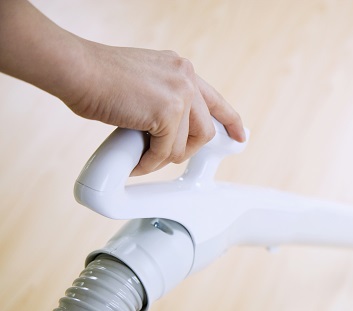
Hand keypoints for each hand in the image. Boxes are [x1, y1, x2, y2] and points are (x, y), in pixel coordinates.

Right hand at [67, 42, 244, 174]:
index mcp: (180, 69)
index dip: (230, 121)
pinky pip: (165, 151)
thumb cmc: (97, 77)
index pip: (214, 100)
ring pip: (185, 145)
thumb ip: (161, 99)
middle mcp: (186, 77)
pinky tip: (136, 163)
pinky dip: (149, 163)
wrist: (76, 69)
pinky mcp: (168, 112)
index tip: (240, 136)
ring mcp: (179, 94)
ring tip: (142, 158)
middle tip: (165, 157)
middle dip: (187, 150)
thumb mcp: (142, 82)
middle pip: (204, 130)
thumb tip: (165, 129)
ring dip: (163, 158)